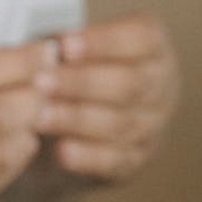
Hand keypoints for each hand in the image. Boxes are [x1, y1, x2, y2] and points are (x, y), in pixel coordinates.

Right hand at [0, 42, 52, 201]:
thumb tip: (13, 63)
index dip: (24, 60)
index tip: (44, 53)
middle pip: (0, 113)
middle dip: (35, 96)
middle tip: (48, 85)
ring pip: (1, 157)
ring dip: (27, 134)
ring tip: (31, 119)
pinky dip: (5, 168)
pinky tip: (6, 153)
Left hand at [36, 15, 178, 184]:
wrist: (62, 142)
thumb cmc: (68, 83)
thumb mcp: (68, 58)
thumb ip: (65, 50)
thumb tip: (49, 51)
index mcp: (154, 49)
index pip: (140, 38)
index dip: (102, 42)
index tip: (64, 46)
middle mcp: (162, 86)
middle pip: (129, 83)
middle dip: (82, 83)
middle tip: (42, 83)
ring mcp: (152, 127)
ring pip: (120, 123)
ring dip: (77, 119)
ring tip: (40, 117)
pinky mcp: (133, 163)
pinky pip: (114, 161)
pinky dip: (87, 157)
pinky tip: (61, 151)